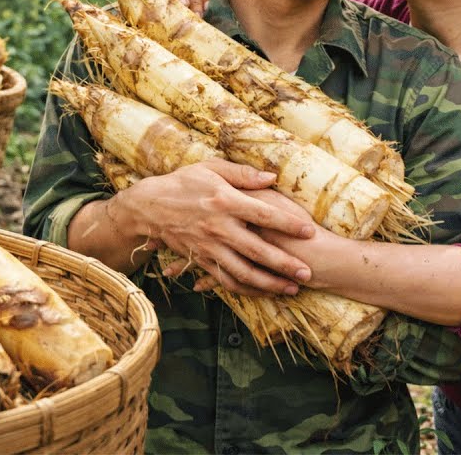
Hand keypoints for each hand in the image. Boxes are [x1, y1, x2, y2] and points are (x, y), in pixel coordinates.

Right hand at [109, 158, 313, 296]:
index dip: (289, 225)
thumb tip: (272, 177)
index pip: (264, 215)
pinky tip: (263, 292)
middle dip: (285, 264)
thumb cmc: (183, 183)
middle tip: (308, 273)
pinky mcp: (201, 259)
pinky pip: (225, 279)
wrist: (149, 207)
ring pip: (243, 272)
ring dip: (269, 283)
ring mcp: (209, 247)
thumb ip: (242, 173)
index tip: (311, 232)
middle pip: (258, 250)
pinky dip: (245, 289)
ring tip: (291, 289)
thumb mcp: (210, 168)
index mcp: (225, 201)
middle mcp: (219, 227)